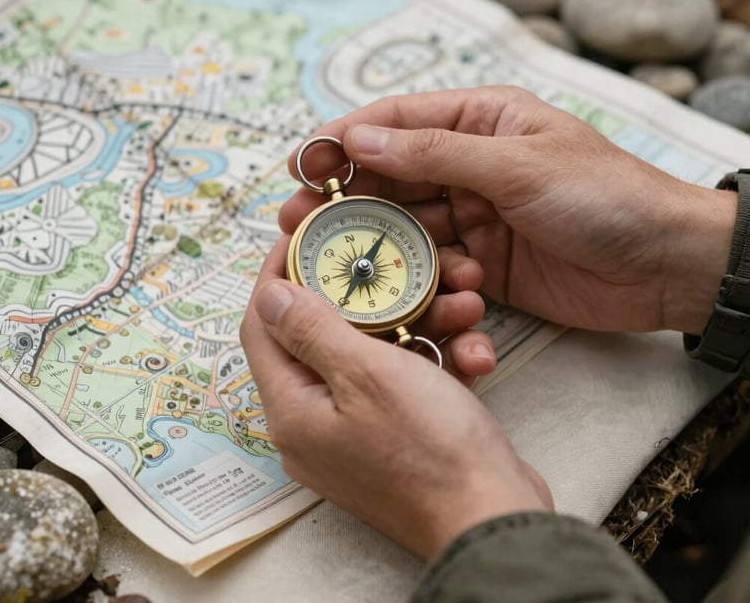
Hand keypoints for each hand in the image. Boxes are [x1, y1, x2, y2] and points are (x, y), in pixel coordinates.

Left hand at [240, 240, 552, 559]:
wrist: (492, 516)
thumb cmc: (431, 449)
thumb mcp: (367, 374)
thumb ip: (312, 330)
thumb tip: (268, 296)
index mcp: (292, 409)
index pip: (262, 326)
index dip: (277, 276)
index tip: (302, 238)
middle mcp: (313, 423)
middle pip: (320, 337)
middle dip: (364, 297)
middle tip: (390, 265)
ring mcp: (352, 432)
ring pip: (370, 356)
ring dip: (413, 324)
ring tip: (459, 305)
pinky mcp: (391, 437)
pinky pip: (398, 383)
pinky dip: (428, 361)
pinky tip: (469, 353)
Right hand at [281, 86, 735, 334]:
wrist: (665, 264)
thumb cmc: (602, 196)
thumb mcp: (517, 165)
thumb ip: (435, 155)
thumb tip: (358, 140)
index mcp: (479, 122)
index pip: (396, 123)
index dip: (344, 141)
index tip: (301, 164)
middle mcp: (470, 165)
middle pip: (391, 178)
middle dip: (345, 200)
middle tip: (297, 223)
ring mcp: (475, 216)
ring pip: (408, 227)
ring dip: (379, 245)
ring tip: (340, 265)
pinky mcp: (484, 264)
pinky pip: (436, 268)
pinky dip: (423, 280)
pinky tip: (419, 292)